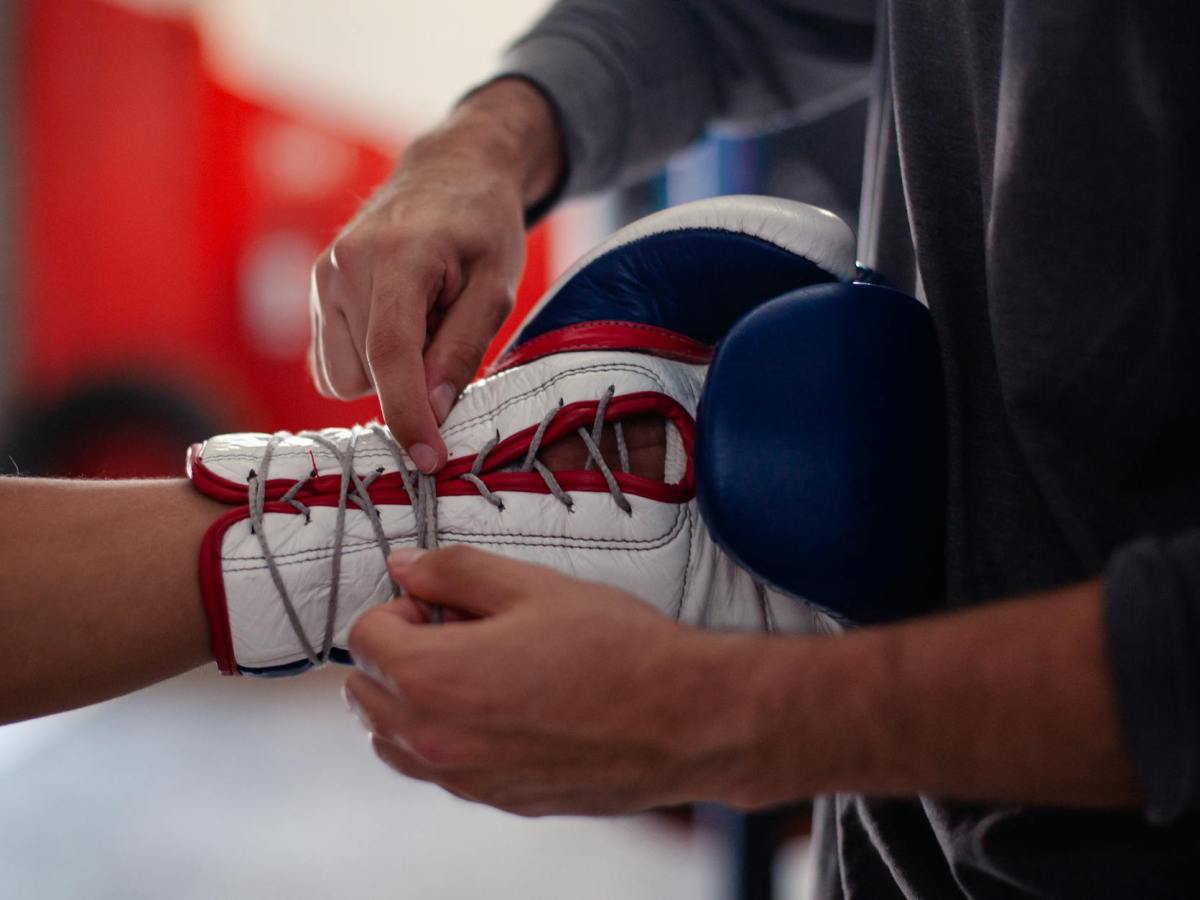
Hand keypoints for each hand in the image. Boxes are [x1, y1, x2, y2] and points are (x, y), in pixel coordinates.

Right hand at [310, 79, 562, 472]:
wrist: (449, 172)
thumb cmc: (482, 227)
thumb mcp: (497, 285)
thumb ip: (463, 347)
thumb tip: (434, 409)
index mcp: (397, 260)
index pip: (390, 356)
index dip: (408, 416)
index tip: (428, 461)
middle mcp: (344, 268)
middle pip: (367, 375)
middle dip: (410, 381)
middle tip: (448, 332)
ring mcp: (322, 277)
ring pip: (342, 377)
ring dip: (385, 372)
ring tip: (423, 322)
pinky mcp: (315, 290)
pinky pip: (331, 361)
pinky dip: (365, 361)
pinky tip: (396, 323)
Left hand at [344, 546, 764, 815]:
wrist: (683, 720)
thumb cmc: (617, 650)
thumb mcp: (532, 586)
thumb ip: (454, 573)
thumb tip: (406, 566)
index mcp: (434, 678)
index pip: (363, 638)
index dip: (399, 607)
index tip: (440, 603)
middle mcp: (436, 739)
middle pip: (364, 694)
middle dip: (395, 653)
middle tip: (455, 630)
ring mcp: (465, 779)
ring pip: (392, 741)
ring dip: (408, 701)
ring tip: (471, 671)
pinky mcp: (497, 799)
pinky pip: (437, 770)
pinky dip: (442, 737)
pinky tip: (498, 708)